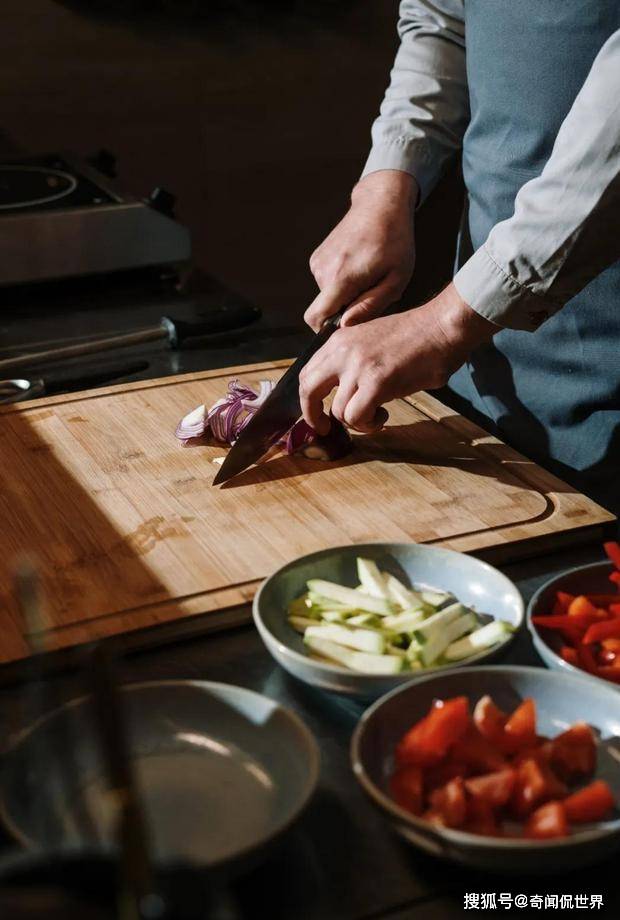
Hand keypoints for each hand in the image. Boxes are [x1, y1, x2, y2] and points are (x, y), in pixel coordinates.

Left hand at [299, 283, 496, 433]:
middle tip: (325, 428)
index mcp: (339, 340)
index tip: (317, 413)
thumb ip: (351, 360)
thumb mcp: (371, 340)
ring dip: (357, 421)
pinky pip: (357, 417)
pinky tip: (383, 415)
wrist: (443, 327)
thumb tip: (340, 389)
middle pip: (308, 391)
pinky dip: (369, 424)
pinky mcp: (376, 382)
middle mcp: (342, 352)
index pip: (307, 373)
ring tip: (377, 414)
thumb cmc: (417, 336)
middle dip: (313, 416)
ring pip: (338, 411)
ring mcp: (358, 367)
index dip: (308, 399)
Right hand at [305, 170, 416, 331]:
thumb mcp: (396, 279)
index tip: (346, 328)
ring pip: (326, 296)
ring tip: (368, 278)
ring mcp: (318, 262)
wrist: (380, 204)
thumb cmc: (395, 241)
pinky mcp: (317, 257)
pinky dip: (341, 283)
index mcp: (342, 277)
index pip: (316, 317)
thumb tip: (345, 325)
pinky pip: (326, 283)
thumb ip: (371, 306)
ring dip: (345, 295)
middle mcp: (323, 269)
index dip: (326, 331)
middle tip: (371, 295)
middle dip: (344, 310)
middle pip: (324, 309)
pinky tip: (359, 268)